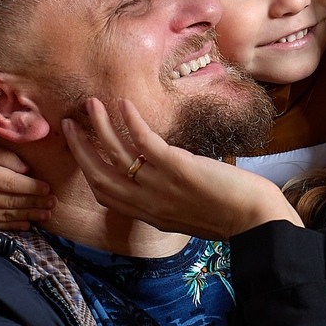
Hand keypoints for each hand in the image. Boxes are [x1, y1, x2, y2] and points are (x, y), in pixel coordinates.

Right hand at [0, 140, 52, 230]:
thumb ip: (4, 156)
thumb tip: (27, 170)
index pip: (11, 184)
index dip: (32, 188)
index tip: (48, 188)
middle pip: (11, 201)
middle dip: (35, 203)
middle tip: (53, 203)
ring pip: (5, 215)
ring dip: (28, 215)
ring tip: (46, 214)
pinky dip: (12, 226)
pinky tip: (27, 225)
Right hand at [63, 97, 300, 238]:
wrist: (255, 221)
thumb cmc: (230, 215)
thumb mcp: (187, 214)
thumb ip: (168, 200)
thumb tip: (162, 178)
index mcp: (149, 213)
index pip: (105, 194)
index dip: (88, 170)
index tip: (80, 150)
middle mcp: (147, 203)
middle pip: (99, 175)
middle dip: (81, 147)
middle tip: (70, 123)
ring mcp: (160, 186)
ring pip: (116, 155)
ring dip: (100, 127)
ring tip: (92, 104)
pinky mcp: (177, 168)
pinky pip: (144, 143)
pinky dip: (131, 122)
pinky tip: (124, 104)